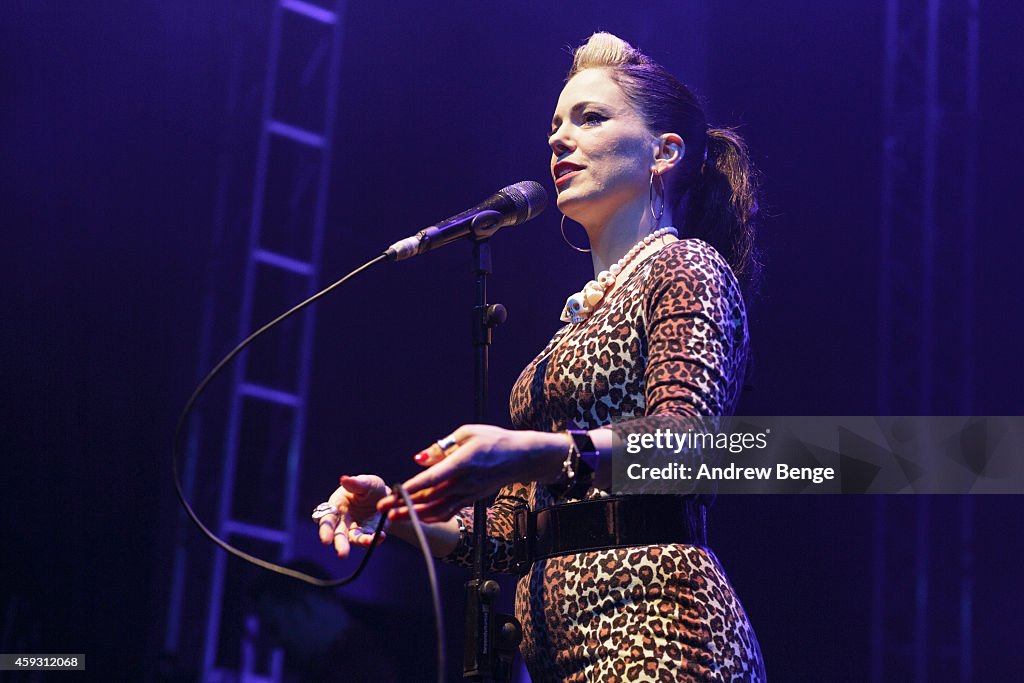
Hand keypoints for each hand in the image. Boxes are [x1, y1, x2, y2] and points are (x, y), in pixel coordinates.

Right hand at [317, 474, 389, 557]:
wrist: (387, 497)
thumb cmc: (370, 487)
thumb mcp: (367, 482)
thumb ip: (356, 483)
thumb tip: (344, 479)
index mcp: (336, 506)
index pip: (327, 520)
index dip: (325, 530)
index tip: (326, 541)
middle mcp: (342, 520)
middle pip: (338, 534)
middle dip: (340, 544)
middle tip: (342, 554)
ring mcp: (355, 529)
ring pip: (353, 539)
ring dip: (360, 542)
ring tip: (368, 541)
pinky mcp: (368, 534)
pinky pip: (369, 539)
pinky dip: (374, 540)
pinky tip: (381, 536)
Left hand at [376, 425, 566, 523]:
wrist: (522, 457)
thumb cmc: (494, 440)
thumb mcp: (468, 433)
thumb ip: (441, 447)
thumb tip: (419, 459)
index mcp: (464, 462)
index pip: (434, 477)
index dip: (413, 487)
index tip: (395, 493)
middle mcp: (466, 482)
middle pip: (431, 497)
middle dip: (405, 504)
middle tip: (383, 509)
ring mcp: (469, 493)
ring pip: (438, 508)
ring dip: (414, 515)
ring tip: (394, 518)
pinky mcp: (471, 499)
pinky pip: (448, 511)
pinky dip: (431, 516)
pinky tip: (417, 518)